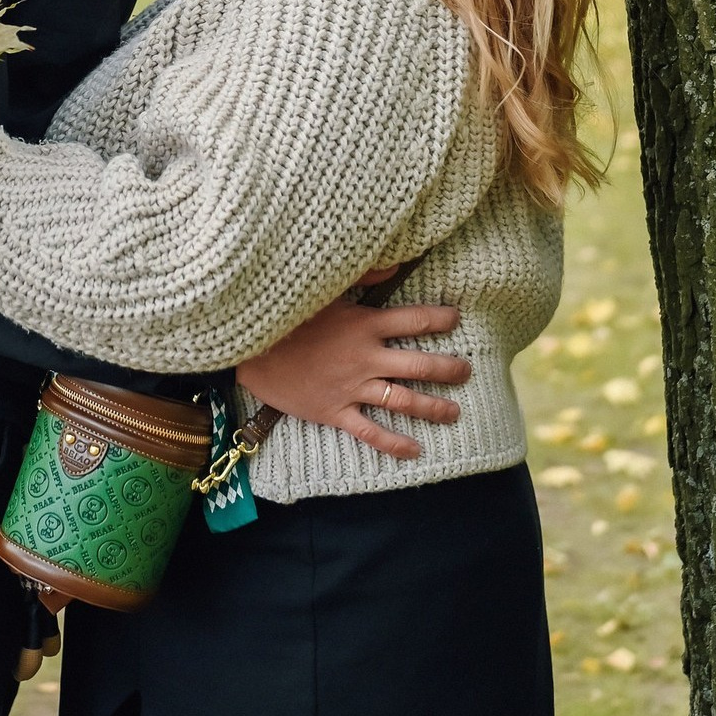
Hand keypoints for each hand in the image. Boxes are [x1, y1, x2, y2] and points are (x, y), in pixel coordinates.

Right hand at [235, 297, 471, 461]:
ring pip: (403, 400)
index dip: (440, 319)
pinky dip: (395, 443)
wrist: (249, 350)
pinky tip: (416, 450)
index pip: (414, 320)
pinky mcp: (335, 411)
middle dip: (448, 369)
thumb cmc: (286, 316)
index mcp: (364, 325)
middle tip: (466, 371)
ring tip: (454, 412)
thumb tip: (395, 264)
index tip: (457, 318)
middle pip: (419, 365)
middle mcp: (365, 358)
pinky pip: (371, 432)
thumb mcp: (323, 290)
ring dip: (433, 408)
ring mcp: (352, 387)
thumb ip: (362, 276)